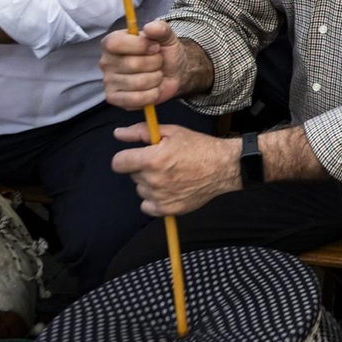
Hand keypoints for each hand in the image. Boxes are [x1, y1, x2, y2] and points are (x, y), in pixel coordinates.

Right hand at [101, 20, 191, 108]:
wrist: (173, 72)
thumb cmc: (164, 52)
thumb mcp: (167, 37)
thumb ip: (161, 29)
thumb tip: (150, 27)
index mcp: (112, 42)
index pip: (116, 43)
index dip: (141, 46)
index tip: (155, 47)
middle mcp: (105, 61)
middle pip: (133, 64)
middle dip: (155, 63)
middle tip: (158, 62)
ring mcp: (108, 81)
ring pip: (138, 83)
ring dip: (156, 78)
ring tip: (156, 74)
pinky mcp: (114, 98)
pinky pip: (136, 99)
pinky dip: (152, 94)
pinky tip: (153, 89)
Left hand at [111, 123, 239, 217]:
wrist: (224, 166)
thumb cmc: (199, 147)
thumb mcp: (172, 132)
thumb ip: (141, 132)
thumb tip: (118, 134)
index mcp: (151, 159)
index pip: (118, 163)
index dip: (126, 157)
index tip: (136, 156)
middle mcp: (153, 180)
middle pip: (132, 175)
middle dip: (143, 168)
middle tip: (164, 163)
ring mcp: (160, 197)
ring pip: (141, 189)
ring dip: (150, 183)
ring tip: (171, 175)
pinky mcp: (167, 209)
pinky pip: (147, 206)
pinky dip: (154, 199)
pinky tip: (169, 189)